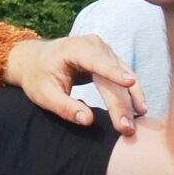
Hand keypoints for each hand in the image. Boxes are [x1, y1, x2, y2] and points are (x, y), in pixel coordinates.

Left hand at [6, 33, 145, 134]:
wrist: (35, 59)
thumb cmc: (37, 76)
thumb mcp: (43, 94)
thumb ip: (64, 107)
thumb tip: (88, 120)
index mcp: (77, 49)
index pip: (98, 63)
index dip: (114, 73)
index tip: (129, 82)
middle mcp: (96, 46)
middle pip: (113, 77)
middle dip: (121, 103)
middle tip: (127, 128)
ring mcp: (106, 52)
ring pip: (124, 77)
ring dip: (131, 100)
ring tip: (137, 121)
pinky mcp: (111, 60)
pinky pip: (124, 77)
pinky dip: (131, 94)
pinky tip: (138, 109)